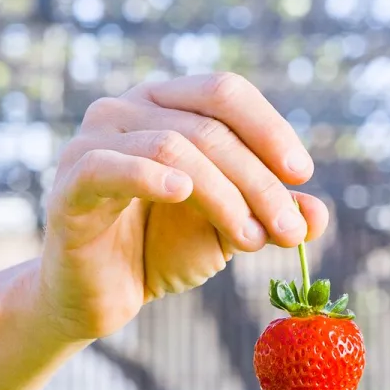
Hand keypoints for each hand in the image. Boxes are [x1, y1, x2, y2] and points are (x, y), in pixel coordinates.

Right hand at [37, 75, 329, 341]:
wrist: (100, 297)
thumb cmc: (160, 250)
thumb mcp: (230, 231)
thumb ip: (271, 216)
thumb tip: (320, 213)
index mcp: (167, 106)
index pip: (225, 92)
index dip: (269, 128)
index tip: (302, 174)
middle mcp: (127, 109)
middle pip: (209, 127)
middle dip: (259, 181)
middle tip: (289, 230)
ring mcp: (93, 141)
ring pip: (173, 146)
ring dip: (225, 196)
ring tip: (251, 240)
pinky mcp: (70, 183)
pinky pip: (110, 167)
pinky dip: (150, 176)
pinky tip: (182, 192)